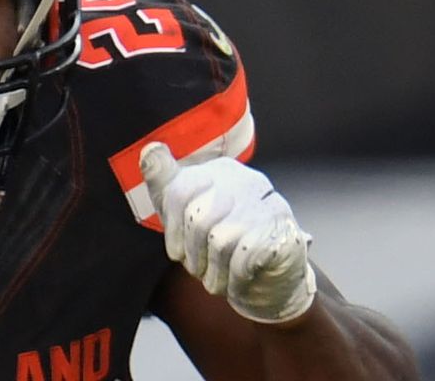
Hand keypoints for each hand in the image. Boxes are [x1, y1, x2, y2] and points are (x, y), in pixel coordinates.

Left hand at [139, 141, 316, 324]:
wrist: (271, 284)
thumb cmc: (224, 248)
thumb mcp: (184, 215)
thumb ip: (165, 183)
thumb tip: (150, 151)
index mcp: (220, 172)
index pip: (180, 191)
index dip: (173, 230)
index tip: (178, 251)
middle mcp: (247, 181)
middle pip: (198, 219)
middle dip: (194, 256)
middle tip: (201, 271)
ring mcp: (269, 205)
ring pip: (220, 240)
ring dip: (215, 272)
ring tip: (219, 280)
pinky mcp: (283, 231)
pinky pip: (244, 258)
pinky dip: (235, 279)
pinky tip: (238, 282)